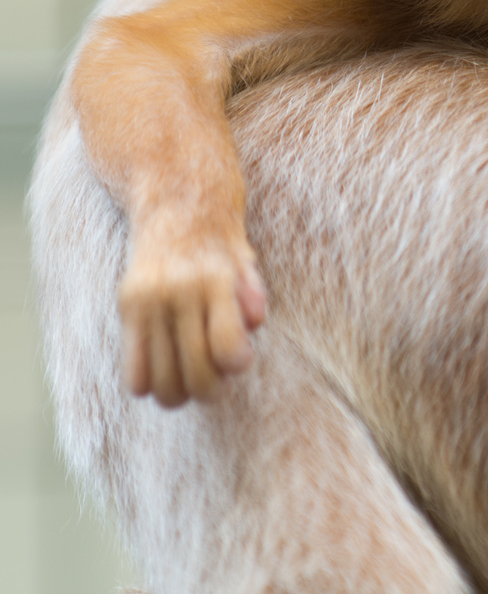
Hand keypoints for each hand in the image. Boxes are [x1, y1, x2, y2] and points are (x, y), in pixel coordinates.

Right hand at [118, 218, 265, 406]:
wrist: (175, 200)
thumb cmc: (220, 238)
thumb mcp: (244, 258)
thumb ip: (252, 291)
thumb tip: (255, 321)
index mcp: (214, 279)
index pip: (226, 348)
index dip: (236, 364)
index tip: (239, 359)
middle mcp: (178, 291)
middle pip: (197, 374)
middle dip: (211, 388)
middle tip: (215, 377)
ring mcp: (148, 301)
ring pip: (163, 383)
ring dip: (180, 393)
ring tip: (189, 377)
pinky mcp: (126, 306)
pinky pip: (134, 373)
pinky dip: (149, 384)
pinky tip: (163, 367)